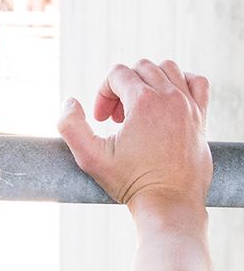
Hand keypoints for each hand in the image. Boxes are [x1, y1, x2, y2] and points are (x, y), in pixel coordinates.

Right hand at [56, 59, 211, 207]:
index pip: (117, 74)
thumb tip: (70, 102)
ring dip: (147, 83)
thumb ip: (70, 126)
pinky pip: (196, 82)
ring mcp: (189, 105)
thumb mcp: (90, 156)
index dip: (102, 93)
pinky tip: (166, 102)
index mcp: (144, 101)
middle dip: (122, 88)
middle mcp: (170, 97)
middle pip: (140, 69)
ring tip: (138, 110)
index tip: (102, 120)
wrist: (168, 202)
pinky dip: (180, 82)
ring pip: (167, 69)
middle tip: (116, 119)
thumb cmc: (130, 181)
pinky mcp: (201, 116)